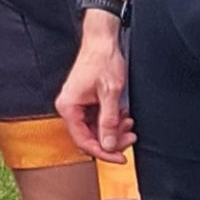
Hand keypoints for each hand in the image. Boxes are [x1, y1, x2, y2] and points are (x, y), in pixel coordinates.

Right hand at [56, 19, 132, 160]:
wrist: (102, 41)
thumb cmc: (103, 61)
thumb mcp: (110, 93)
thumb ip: (109, 121)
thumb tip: (107, 145)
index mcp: (68, 107)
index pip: (84, 141)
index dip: (104, 152)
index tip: (122, 158)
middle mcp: (69, 108)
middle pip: (90, 137)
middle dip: (112, 139)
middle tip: (131, 137)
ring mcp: (76, 105)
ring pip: (95, 129)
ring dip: (113, 130)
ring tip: (130, 123)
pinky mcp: (84, 101)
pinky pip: (97, 119)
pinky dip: (111, 120)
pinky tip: (123, 115)